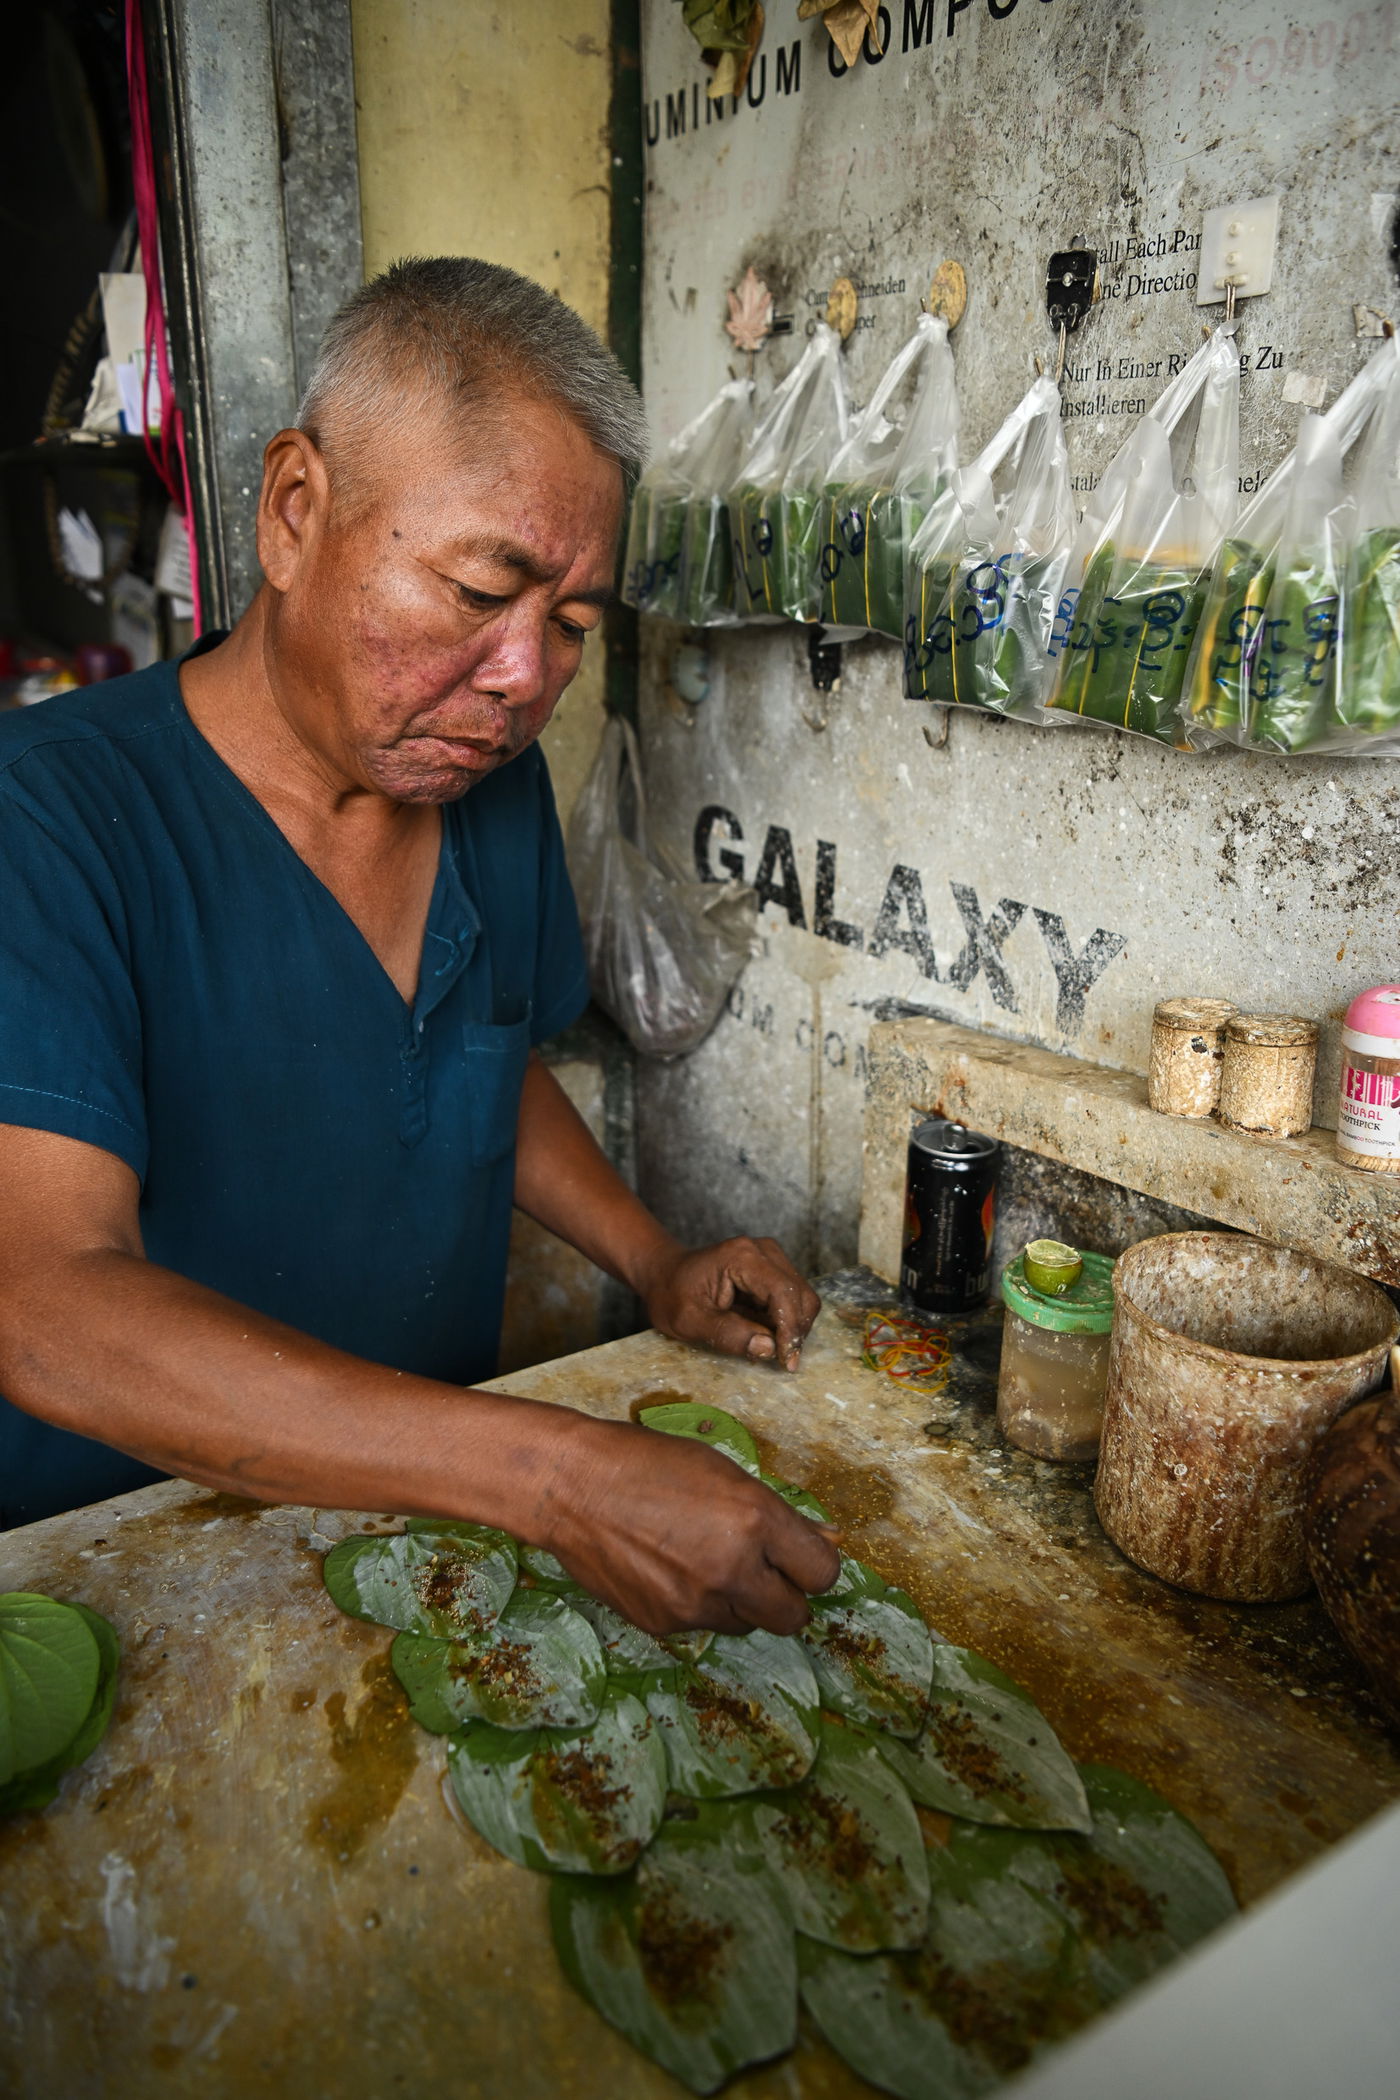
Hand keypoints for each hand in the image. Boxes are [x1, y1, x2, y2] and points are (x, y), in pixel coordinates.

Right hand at [536, 1411, 841, 1634]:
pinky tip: (668, 1568)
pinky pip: (701, 1625)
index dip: (814, 1565)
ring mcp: (695, 1604)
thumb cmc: (649, 1464)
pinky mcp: (663, 1625)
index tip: (798, 1558)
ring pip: (747, 1624)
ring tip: (701, 1559)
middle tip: (762, 1571)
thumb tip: (830, 1540)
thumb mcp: (724, 1474)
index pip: (823, 1574)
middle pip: (794, 1616)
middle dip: (785, 1596)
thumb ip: (780, 1515)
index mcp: (755, 1520)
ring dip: (739, 1601)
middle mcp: (732, 1569)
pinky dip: (697, 1604)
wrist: (572, 1486)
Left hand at [640, 1235, 821, 1372]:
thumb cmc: (672, 1295)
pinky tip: (766, 1333)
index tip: (787, 1361)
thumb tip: (768, 1348)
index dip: (790, 1328)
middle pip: (800, 1295)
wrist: (665, 1274)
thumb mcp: (690, 1321)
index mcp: (741, 1257)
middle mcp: (763, 1251)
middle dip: (796, 1331)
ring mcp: (771, 1257)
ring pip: (802, 1298)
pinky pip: (793, 1298)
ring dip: (794, 1328)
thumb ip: (728, 1334)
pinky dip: (787, 1321)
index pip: (782, 1292)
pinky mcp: (773, 1269)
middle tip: (782, 1361)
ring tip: (770, 1348)